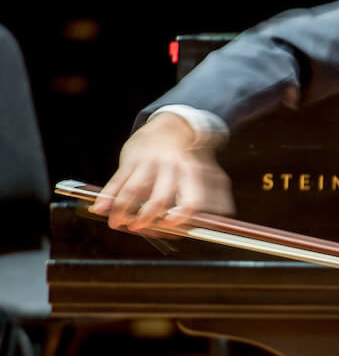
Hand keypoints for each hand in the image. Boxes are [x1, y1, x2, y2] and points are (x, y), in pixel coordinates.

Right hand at [93, 112, 233, 232]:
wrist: (169, 126)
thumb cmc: (188, 157)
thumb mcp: (205, 171)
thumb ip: (212, 195)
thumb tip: (222, 218)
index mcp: (191, 174)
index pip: (190, 200)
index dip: (180, 217)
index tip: (169, 226)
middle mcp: (171, 168)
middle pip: (159, 198)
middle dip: (147, 217)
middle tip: (138, 229)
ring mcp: (149, 163)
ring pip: (134, 190)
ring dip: (123, 210)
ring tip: (116, 224)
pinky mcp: (131, 159)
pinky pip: (117, 180)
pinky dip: (108, 196)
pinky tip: (100, 209)